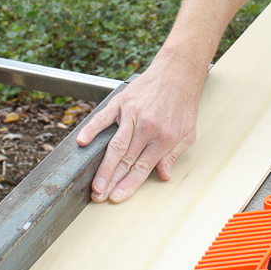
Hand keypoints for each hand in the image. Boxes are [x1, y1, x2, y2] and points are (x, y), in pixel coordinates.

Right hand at [75, 53, 203, 203]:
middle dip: (112, 182)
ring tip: (95, 184)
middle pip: (126, 160)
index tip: (117, 197)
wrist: (179, 72)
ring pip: (115, 145)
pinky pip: (103, 117)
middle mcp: (147, 127)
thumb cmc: (183, 103)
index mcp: (164, 138)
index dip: (129, 185)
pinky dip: (92, 130)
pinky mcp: (121, 102)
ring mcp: (132, 114)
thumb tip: (164, 175)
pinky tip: (82, 142)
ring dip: (104, 167)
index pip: (143, 167)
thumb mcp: (188, 133)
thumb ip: (174, 155)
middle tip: (100, 197)